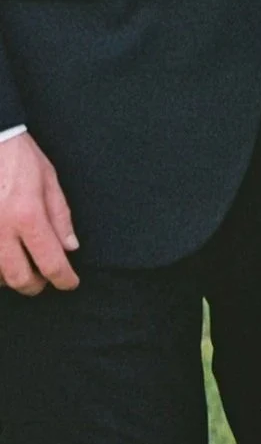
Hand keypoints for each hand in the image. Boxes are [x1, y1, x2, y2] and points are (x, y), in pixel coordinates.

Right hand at [0, 132, 77, 295]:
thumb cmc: (17, 158)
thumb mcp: (49, 181)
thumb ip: (60, 217)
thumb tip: (69, 247)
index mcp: (27, 215)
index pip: (50, 261)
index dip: (64, 279)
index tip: (70, 283)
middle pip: (18, 277)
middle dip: (36, 285)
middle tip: (45, 281)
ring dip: (10, 278)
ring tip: (22, 270)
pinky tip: (2, 261)